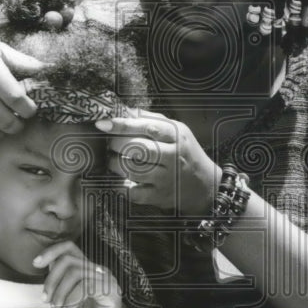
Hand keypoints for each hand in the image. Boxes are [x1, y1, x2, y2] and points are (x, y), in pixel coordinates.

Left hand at [33, 241, 123, 307]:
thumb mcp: (60, 302)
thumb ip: (56, 283)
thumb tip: (46, 263)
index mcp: (87, 271)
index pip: (69, 248)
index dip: (51, 251)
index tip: (35, 264)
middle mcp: (98, 271)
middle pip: (68, 258)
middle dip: (51, 279)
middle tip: (46, 301)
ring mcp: (107, 280)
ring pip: (75, 271)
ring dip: (60, 292)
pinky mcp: (112, 291)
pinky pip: (86, 284)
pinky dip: (71, 298)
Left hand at [97, 110, 218, 216]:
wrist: (205, 184)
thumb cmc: (185, 152)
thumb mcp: (175, 130)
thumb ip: (150, 119)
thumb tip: (122, 111)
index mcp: (176, 135)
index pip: (147, 127)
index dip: (122, 125)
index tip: (103, 124)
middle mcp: (173, 156)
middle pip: (138, 147)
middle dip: (116, 144)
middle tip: (108, 143)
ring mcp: (167, 178)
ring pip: (132, 170)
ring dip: (115, 164)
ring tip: (112, 160)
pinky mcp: (160, 196)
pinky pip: (133, 192)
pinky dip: (121, 186)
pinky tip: (119, 179)